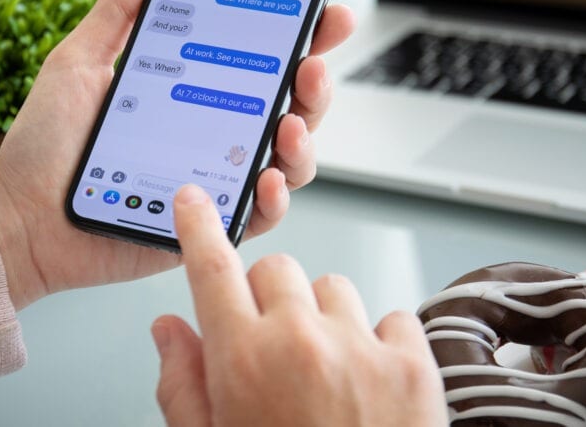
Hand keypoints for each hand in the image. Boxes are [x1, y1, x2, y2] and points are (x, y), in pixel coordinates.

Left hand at [0, 0, 355, 308]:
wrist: (19, 217)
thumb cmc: (45, 143)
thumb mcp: (79, 64)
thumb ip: (118, 13)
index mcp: (194, 90)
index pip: (259, 58)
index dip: (301, 34)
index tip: (324, 9)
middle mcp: (214, 131)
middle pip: (288, 105)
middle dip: (315, 82)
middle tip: (310, 64)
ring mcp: (215, 177)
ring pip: (288, 159)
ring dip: (304, 138)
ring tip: (291, 124)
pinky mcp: (208, 223)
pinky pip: (260, 213)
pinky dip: (274, 197)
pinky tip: (266, 176)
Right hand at [153, 185, 447, 426]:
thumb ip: (182, 384)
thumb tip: (169, 330)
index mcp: (242, 360)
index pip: (211, 268)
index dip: (199, 226)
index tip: (195, 200)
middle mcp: (301, 340)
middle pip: (277, 269)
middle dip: (269, 298)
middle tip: (274, 345)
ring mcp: (362, 348)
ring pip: (334, 288)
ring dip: (325, 318)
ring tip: (327, 374)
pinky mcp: (415, 365)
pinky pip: (392, 317)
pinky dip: (379, 341)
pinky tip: (369, 384)